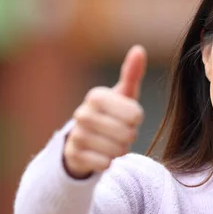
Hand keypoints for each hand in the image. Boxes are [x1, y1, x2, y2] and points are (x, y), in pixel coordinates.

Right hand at [63, 45, 146, 177]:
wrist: (83, 139)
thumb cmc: (111, 113)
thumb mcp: (123, 94)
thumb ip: (132, 74)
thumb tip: (139, 49)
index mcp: (96, 96)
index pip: (135, 114)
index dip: (136, 119)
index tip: (127, 117)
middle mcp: (82, 113)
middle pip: (127, 134)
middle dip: (129, 136)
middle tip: (120, 132)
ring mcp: (76, 135)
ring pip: (116, 151)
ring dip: (119, 150)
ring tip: (111, 142)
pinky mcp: (73, 155)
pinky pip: (104, 164)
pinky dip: (108, 162)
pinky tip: (101, 154)